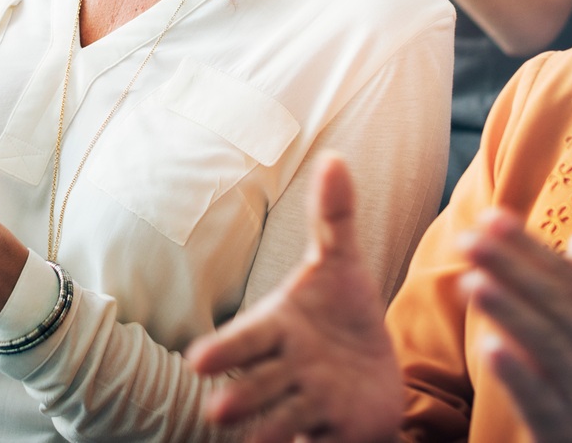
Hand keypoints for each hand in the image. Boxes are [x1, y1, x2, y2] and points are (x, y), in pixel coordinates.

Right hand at [187, 155, 401, 442]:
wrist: (374, 370)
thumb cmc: (342, 314)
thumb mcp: (341, 264)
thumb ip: (333, 216)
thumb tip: (334, 156)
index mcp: (279, 327)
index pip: (246, 338)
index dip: (224, 350)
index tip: (197, 362)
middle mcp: (286, 369)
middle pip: (257, 385)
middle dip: (239, 399)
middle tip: (217, 413)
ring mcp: (309, 404)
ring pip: (281, 420)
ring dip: (265, 434)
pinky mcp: (336, 431)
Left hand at [458, 210, 571, 442]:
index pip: (567, 279)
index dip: (529, 246)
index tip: (492, 216)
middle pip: (554, 304)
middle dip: (510, 268)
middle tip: (468, 238)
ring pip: (547, 346)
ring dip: (510, 312)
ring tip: (471, 282)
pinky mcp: (567, 431)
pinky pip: (541, 400)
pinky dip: (518, 374)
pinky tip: (489, 349)